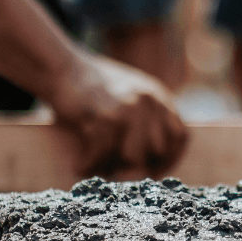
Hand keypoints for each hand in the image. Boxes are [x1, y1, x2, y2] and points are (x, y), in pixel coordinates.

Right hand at [46, 52, 189, 178]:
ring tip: (96, 168)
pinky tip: (79, 165)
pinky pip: (103, 153)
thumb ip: (147, 120)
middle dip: (137, 167)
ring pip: (133, 156)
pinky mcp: (105, 115)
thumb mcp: (131, 95)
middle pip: (157, 151)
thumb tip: (151, 162)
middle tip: (117, 173)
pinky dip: (89, 164)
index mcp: (159, 96)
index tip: (152, 171)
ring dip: (112, 168)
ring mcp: (129, 107)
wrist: (61, 66)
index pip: (180, 136)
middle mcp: (149, 101)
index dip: (169, 159)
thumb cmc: (92, 88)